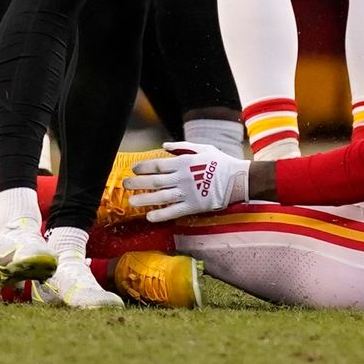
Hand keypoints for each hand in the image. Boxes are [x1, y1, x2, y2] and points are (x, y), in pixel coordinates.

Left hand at [122, 142, 248, 221]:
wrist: (238, 180)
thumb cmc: (221, 162)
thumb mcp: (203, 148)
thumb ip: (182, 147)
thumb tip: (164, 146)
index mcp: (184, 163)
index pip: (158, 165)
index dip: (143, 167)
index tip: (133, 169)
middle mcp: (182, 178)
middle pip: (155, 180)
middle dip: (138, 182)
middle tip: (124, 184)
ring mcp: (187, 193)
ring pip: (161, 197)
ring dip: (144, 199)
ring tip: (131, 201)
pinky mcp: (193, 206)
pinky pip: (174, 211)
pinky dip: (161, 214)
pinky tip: (149, 216)